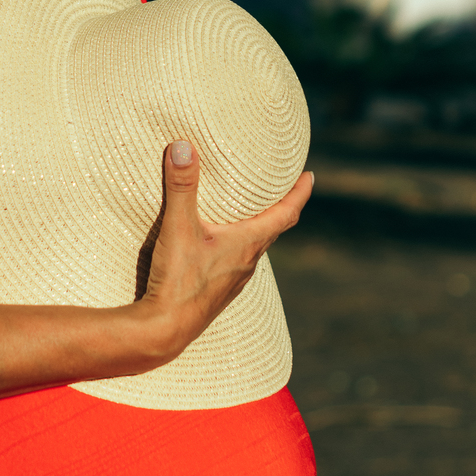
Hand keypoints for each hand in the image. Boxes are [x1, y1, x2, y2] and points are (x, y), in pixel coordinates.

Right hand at [138, 143, 312, 356]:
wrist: (165, 329)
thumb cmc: (178, 279)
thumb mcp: (178, 227)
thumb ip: (181, 186)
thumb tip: (183, 146)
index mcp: (248, 243)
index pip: (286, 213)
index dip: (300, 193)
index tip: (310, 176)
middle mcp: (248, 262)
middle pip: (275, 229)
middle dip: (282, 206)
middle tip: (284, 187)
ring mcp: (235, 279)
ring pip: (257, 248)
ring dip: (261, 228)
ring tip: (254, 212)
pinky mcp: (220, 290)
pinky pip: (240, 261)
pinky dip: (241, 245)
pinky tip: (224, 245)